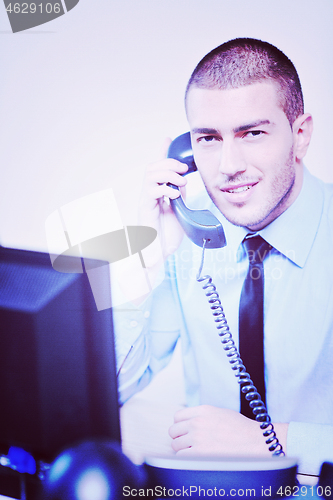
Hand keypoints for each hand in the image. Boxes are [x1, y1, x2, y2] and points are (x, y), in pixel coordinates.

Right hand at [138, 138, 187, 260]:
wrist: (159, 254)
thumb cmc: (166, 236)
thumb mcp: (178, 211)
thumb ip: (178, 195)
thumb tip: (182, 181)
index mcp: (157, 193)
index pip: (158, 168)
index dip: (162, 152)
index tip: (168, 139)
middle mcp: (149, 195)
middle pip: (153, 167)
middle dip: (169, 162)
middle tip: (183, 169)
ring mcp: (146, 201)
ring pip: (150, 175)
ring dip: (168, 173)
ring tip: (180, 181)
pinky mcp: (145, 209)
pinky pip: (151, 191)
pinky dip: (164, 188)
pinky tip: (173, 194)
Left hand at [169, 405, 287, 456]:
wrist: (254, 441)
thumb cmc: (241, 429)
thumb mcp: (220, 413)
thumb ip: (202, 415)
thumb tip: (189, 422)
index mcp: (202, 410)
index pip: (177, 417)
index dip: (180, 425)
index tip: (184, 431)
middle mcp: (197, 422)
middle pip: (173, 431)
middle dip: (179, 438)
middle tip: (188, 443)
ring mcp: (197, 438)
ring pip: (176, 446)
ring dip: (183, 450)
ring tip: (195, 452)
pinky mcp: (199, 454)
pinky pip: (181, 458)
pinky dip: (187, 460)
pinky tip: (197, 459)